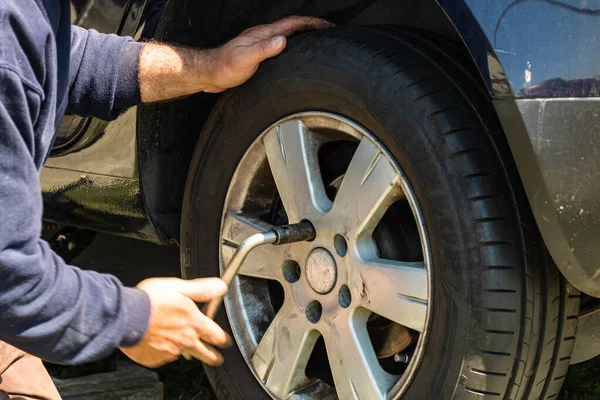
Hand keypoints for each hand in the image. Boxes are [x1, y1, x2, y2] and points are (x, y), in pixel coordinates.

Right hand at [120, 277, 230, 367]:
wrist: (125, 317)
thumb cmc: (149, 301)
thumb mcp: (178, 287)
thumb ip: (201, 289)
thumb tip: (220, 287)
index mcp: (194, 322)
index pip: (217, 335)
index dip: (223, 339)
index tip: (225, 341)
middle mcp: (185, 340)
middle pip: (206, 353)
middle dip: (213, 356)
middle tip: (216, 358)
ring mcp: (171, 351)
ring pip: (184, 354)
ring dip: (186, 351)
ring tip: (185, 348)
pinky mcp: (156, 359)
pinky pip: (165, 357)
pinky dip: (164, 351)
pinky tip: (159, 342)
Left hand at [203, 16, 332, 91]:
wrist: (209, 73)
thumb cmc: (224, 67)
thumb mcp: (245, 59)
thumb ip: (263, 49)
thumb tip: (283, 41)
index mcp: (263, 34)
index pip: (293, 24)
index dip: (312, 23)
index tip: (328, 26)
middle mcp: (263, 36)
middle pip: (293, 27)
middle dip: (312, 27)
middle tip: (328, 33)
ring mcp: (261, 43)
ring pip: (288, 35)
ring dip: (304, 36)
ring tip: (317, 42)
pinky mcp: (258, 53)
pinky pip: (281, 46)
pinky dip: (293, 46)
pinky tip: (294, 55)